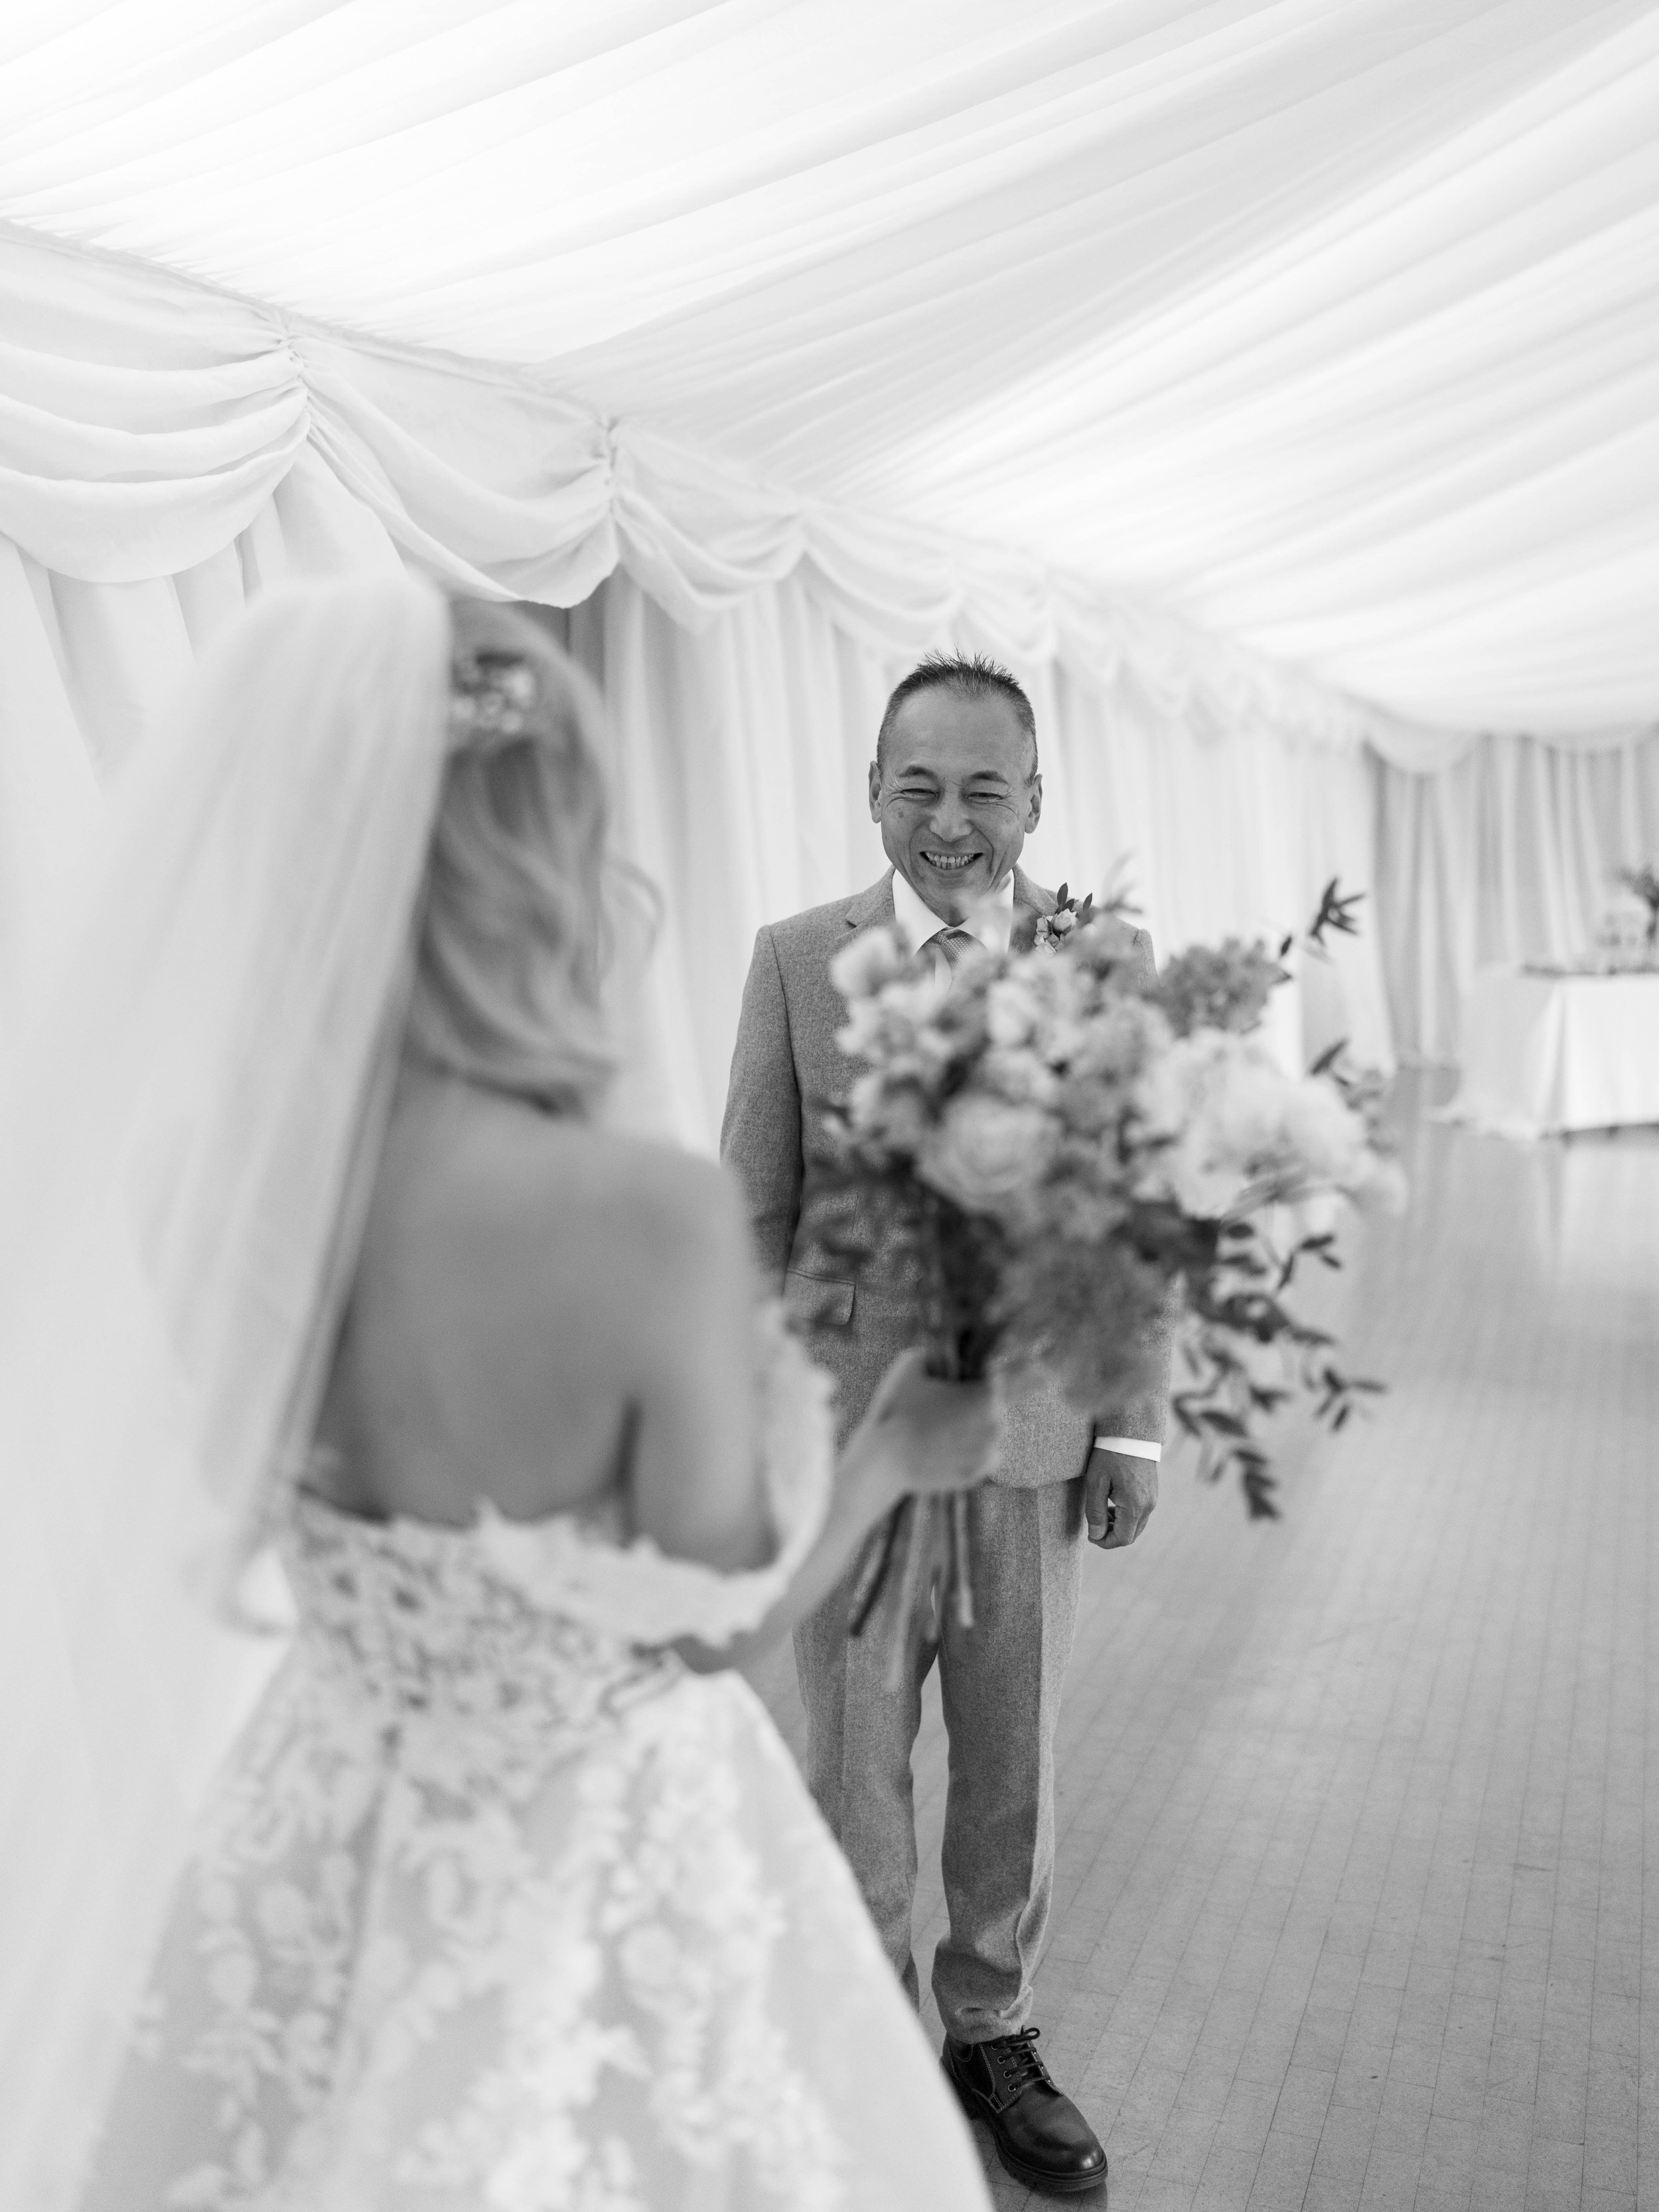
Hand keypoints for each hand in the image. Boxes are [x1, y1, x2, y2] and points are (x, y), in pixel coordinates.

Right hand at [854, 1348, 1002, 1499]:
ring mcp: (986, 1453)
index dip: (972, 1377)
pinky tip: (949, 1445)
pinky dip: (972, 1451)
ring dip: (974, 1427)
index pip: (992, 1379)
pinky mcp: (975, 1475)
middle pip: (992, 1406)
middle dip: (973, 1403)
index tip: (954, 1380)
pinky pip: (984, 1457)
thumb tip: (948, 1351)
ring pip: (990, 1432)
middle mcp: (996, 1425)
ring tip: (943, 1426)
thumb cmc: (897, 1407)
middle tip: (944, 1404)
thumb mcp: (912, 1363)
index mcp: (988, 1395)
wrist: (883, 1458)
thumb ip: (938, 1352)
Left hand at [1086, 1448, 1157, 1549]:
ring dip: (1119, 1525)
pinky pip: (1141, 1513)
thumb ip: (1095, 1512)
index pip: (1122, 1539)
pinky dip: (1127, 1515)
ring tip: (1102, 1510)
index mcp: (1135, 1505)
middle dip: (1112, 1535)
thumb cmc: (1109, 1455)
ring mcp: (1153, 1499)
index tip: (1090, 1534)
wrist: (1130, 1432)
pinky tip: (1113, 1502)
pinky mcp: (1152, 1492)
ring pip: (1137, 1526)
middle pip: (1131, 1535)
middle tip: (1095, 1523)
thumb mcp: (1095, 1483)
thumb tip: (1096, 1536)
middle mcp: (1148, 1505)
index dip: (1105, 1542)